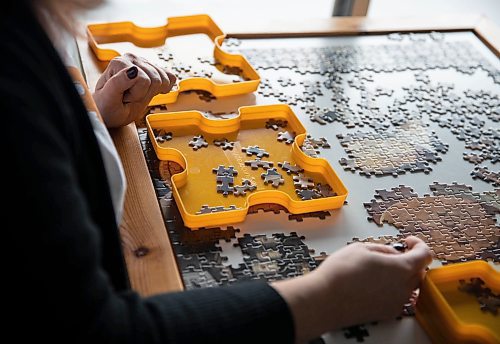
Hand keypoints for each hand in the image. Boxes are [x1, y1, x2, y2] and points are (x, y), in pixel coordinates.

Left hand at [93, 53, 175, 127]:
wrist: (109, 110)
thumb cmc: (106, 107)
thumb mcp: (108, 99)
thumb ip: (118, 83)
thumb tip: (133, 70)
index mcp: (118, 63)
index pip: (143, 79)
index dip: (136, 94)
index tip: (124, 97)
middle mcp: (131, 59)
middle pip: (155, 79)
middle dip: (144, 94)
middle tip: (129, 97)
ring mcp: (143, 63)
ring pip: (164, 79)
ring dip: (152, 92)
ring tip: (136, 95)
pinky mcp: (153, 69)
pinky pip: (170, 76)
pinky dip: (165, 87)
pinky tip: (152, 91)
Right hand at [272, 236, 431, 342]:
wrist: (326, 300)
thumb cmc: (341, 273)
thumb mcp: (362, 248)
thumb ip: (383, 249)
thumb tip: (391, 253)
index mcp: (401, 268)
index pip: (425, 255)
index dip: (418, 245)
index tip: (409, 242)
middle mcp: (404, 287)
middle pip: (419, 272)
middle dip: (410, 261)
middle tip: (393, 255)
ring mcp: (396, 302)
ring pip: (409, 286)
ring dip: (401, 276)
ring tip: (379, 270)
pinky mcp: (387, 313)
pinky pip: (398, 298)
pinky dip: (393, 290)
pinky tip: (374, 284)